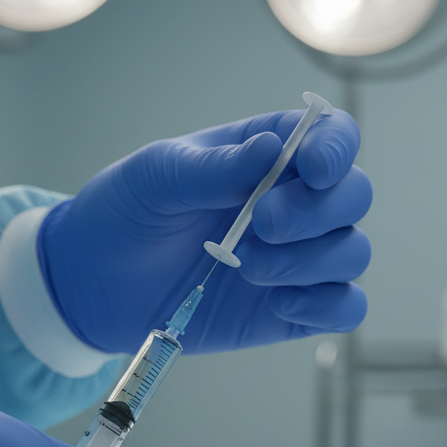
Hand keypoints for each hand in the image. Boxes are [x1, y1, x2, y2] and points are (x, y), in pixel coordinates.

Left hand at [38, 110, 372, 354]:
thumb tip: (272, 149)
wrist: (93, 283)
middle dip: (317, 213)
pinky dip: (326, 306)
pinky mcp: (290, 309)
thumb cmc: (124, 214)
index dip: (337, 149)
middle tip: (260, 225)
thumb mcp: (157, 177)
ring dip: (309, 261)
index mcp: (268, 154)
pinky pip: (344, 308)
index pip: (333, 137)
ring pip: (352, 253)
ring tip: (248, 267)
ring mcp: (295, 258)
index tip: (312, 169)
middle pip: (354, 197)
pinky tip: (279, 302)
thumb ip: (213, 169)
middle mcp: (293, 203)